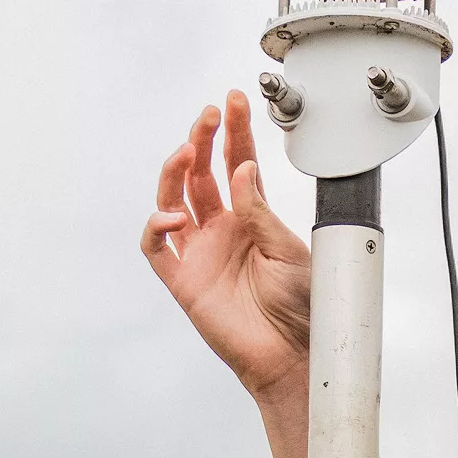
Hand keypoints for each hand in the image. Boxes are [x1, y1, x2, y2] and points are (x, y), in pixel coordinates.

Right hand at [141, 91, 311, 409]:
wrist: (291, 356)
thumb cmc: (301, 308)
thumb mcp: (291, 252)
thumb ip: (262, 211)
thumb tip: (242, 170)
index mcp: (251, 221)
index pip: (237, 166)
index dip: (233, 134)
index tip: (233, 101)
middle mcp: (222, 231)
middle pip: (201, 175)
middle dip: (202, 140)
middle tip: (209, 115)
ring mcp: (199, 253)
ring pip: (173, 199)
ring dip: (175, 172)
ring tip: (187, 153)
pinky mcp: (183, 280)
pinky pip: (156, 247)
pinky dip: (157, 226)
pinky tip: (175, 216)